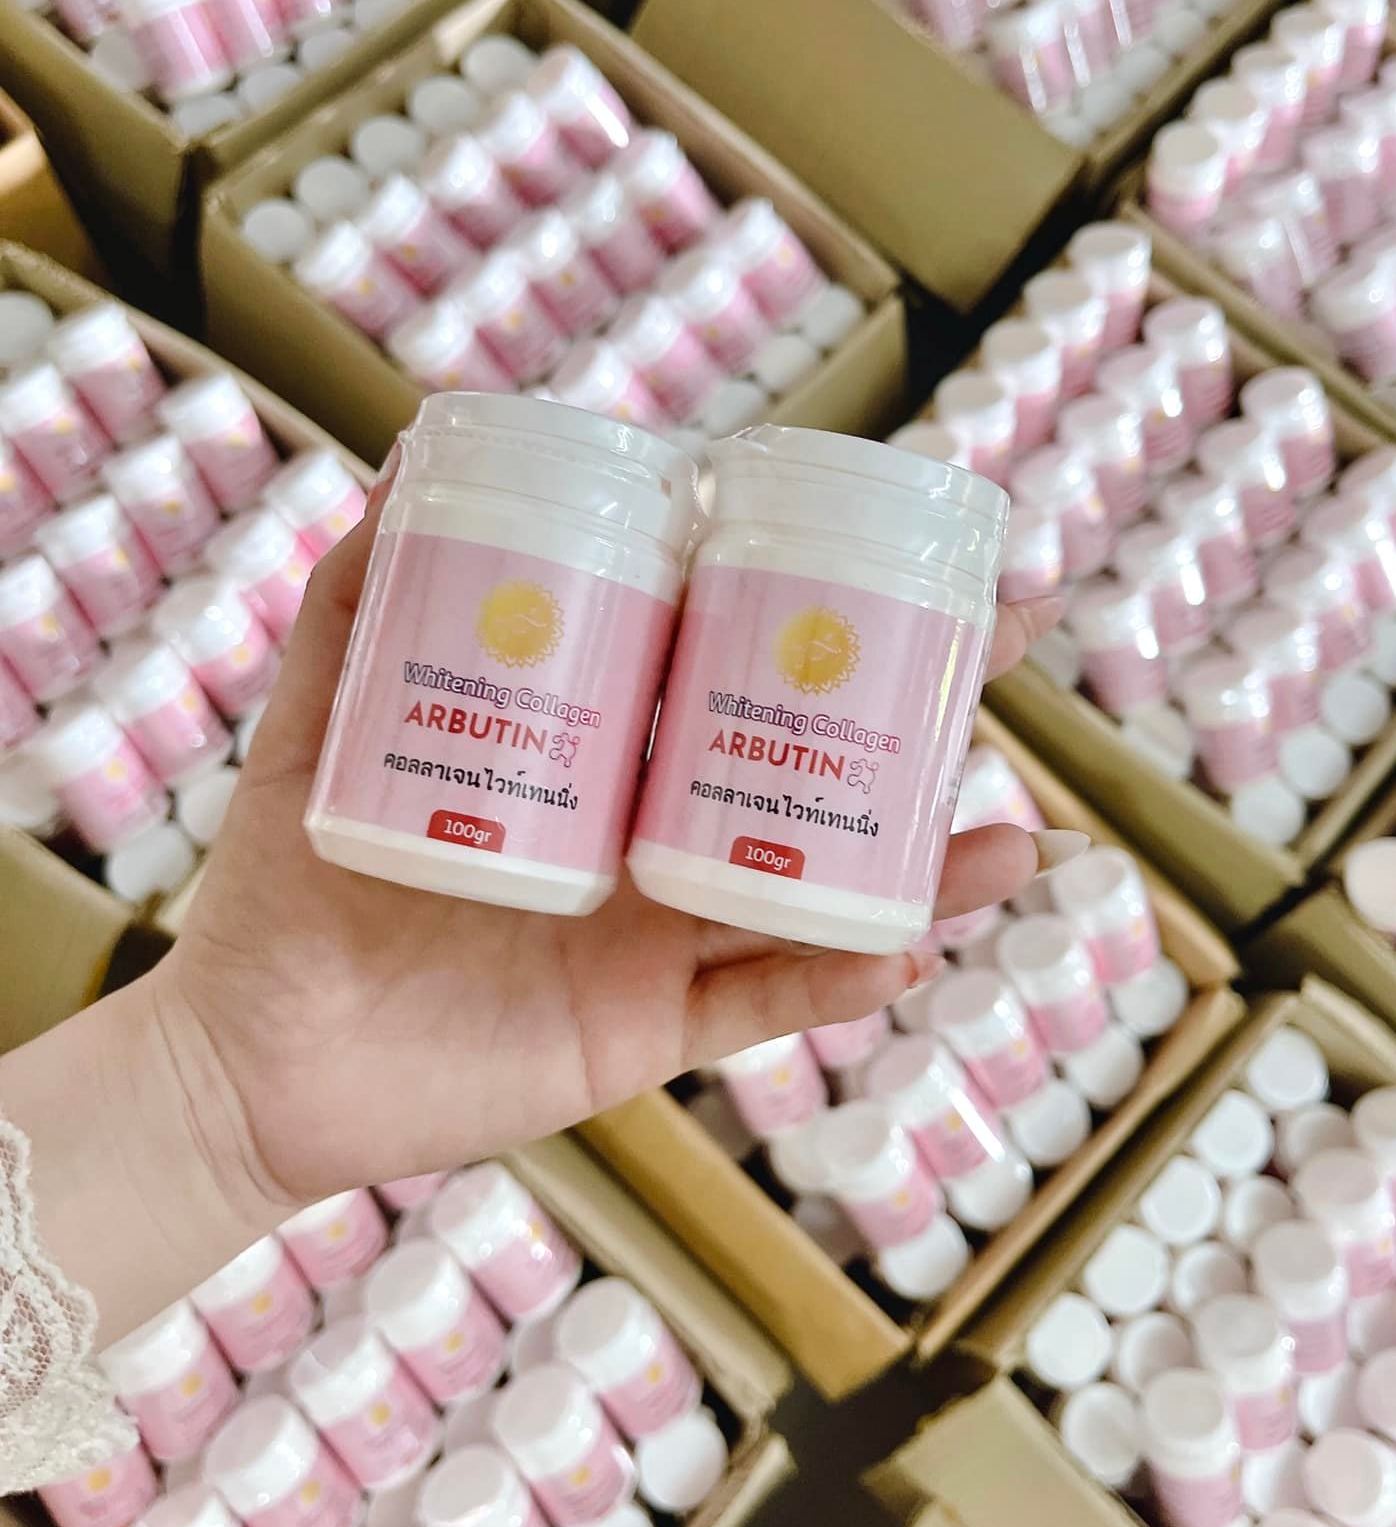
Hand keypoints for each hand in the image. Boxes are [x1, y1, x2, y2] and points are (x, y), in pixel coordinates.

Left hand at [153, 467, 1060, 1221]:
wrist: (252, 1067)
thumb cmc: (279, 894)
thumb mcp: (318, 731)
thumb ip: (352, 609)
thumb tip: (406, 459)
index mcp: (596, 759)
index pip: (730, 666)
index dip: (826, 612)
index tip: (919, 558)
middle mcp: (646, 839)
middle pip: (805, 767)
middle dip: (916, 715)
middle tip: (1005, 652)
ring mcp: (653, 939)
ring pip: (812, 895)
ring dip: (920, 872)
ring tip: (1012, 843)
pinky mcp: (640, 1035)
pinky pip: (754, 1010)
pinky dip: (829, 988)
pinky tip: (900, 952)